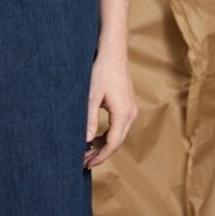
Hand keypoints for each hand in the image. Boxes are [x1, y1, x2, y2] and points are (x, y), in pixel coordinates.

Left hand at [83, 44, 136, 168]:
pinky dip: (107, 135)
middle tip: (83, 162)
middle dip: (100, 154)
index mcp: (123, 114)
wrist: (113, 52)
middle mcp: (130, 114)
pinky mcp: (127, 105)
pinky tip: (94, 138)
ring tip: (86, 152)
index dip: (99, 156)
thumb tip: (86, 140)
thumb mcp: (91, 96)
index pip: (112, 144)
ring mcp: (131, 110)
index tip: (86, 164)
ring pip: (118, 135)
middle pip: (117, 142)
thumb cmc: (101, 70)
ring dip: (103, 145)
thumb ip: (89, 119)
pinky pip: (119, 126)